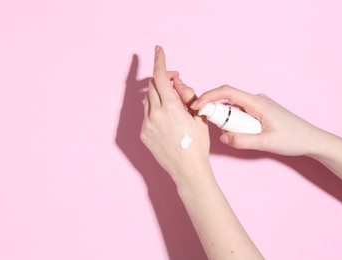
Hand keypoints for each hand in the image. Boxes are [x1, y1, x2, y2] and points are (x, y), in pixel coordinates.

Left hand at [141, 46, 209, 184]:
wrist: (188, 170)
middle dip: (163, 79)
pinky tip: (166, 119)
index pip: (161, 76)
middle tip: (175, 82)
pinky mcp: (144, 134)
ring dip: (158, 95)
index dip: (159, 60)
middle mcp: (155, 114)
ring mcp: (147, 125)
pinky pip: (146, 114)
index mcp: (171, 107)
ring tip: (172, 104)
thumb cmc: (197, 144)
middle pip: (153, 86)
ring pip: (148, 100)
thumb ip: (187, 96)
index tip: (158, 50)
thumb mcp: (198, 116)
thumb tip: (177, 84)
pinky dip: (155, 110)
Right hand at [191, 85, 321, 155]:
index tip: (197, 106)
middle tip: (222, 131)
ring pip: (235, 109)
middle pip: (228, 101)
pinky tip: (247, 135)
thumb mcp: (266, 143)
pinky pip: (242, 114)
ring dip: (230, 121)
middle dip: (219, 114)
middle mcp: (256, 100)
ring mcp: (258, 105)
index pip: (227, 92)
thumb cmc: (293, 139)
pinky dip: (237, 123)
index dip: (209, 96)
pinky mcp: (260, 112)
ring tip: (242, 137)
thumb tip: (223, 137)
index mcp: (257, 102)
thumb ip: (242, 141)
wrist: (311, 139)